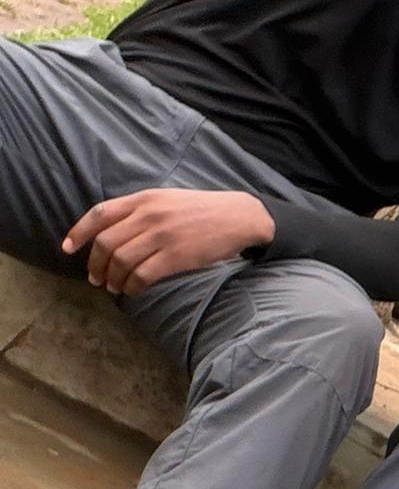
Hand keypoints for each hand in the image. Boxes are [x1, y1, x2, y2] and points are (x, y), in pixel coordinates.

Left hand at [63, 189, 275, 292]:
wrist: (241, 217)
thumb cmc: (204, 210)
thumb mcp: (168, 199)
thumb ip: (141, 210)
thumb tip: (112, 231)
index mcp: (144, 199)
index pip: (100, 214)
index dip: (78, 232)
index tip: (68, 248)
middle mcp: (149, 215)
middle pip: (105, 243)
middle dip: (94, 264)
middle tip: (95, 278)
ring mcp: (162, 236)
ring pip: (120, 261)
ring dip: (112, 279)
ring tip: (113, 287)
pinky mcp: (176, 256)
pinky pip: (142, 275)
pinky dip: (131, 286)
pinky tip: (132, 290)